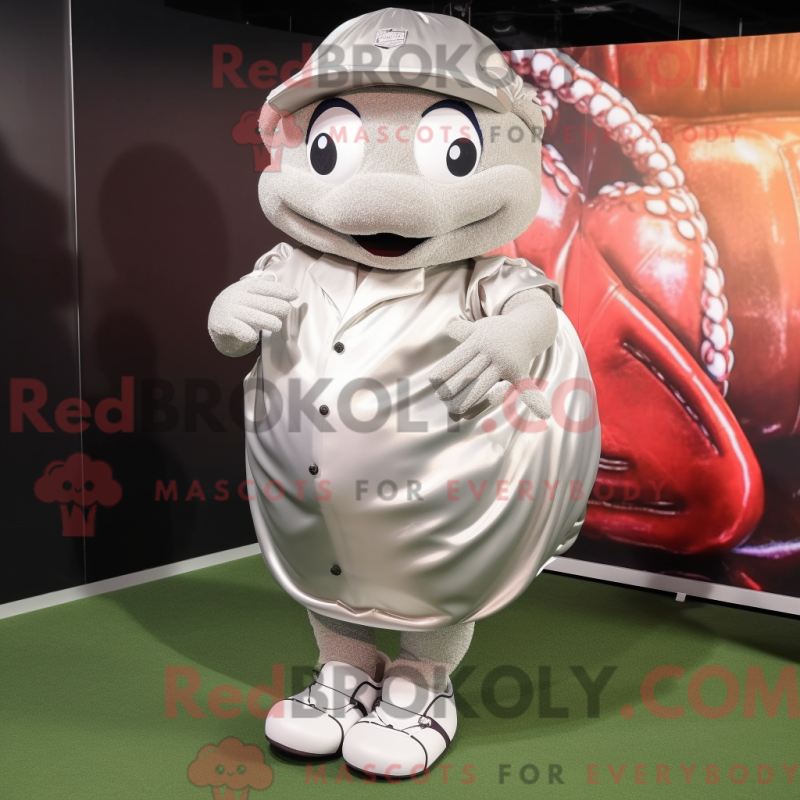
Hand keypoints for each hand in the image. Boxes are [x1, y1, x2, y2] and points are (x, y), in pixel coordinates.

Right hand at [208, 274, 298, 356]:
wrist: (215, 320)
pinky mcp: (224, 325)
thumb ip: (260, 286)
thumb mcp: (247, 293)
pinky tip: (254, 336)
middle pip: (263, 302)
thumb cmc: (238, 306)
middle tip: (286, 310)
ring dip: (269, 322)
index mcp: (244, 287)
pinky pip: (241, 330)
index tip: (295, 294)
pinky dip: (249, 334)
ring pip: (255, 317)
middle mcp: (237, 297)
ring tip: (276, 325)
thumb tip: (273, 277)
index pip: (264, 287)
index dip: (280, 290)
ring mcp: (230, 311)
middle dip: (278, 306)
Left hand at [428, 291, 557, 416]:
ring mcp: (506, 363)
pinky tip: (543, 414)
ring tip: (454, 409)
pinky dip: (533, 400)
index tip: (433, 382)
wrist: (528, 326)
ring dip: (468, 397)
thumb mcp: (480, 327)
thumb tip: (449, 326)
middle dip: (453, 386)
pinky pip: (524, 387)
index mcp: (480, 340)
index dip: (445, 371)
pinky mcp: (518, 372)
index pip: (459, 358)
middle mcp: (492, 351)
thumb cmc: (497, 331)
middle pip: (468, 372)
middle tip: (440, 398)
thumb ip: (463, 330)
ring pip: (484, 383)